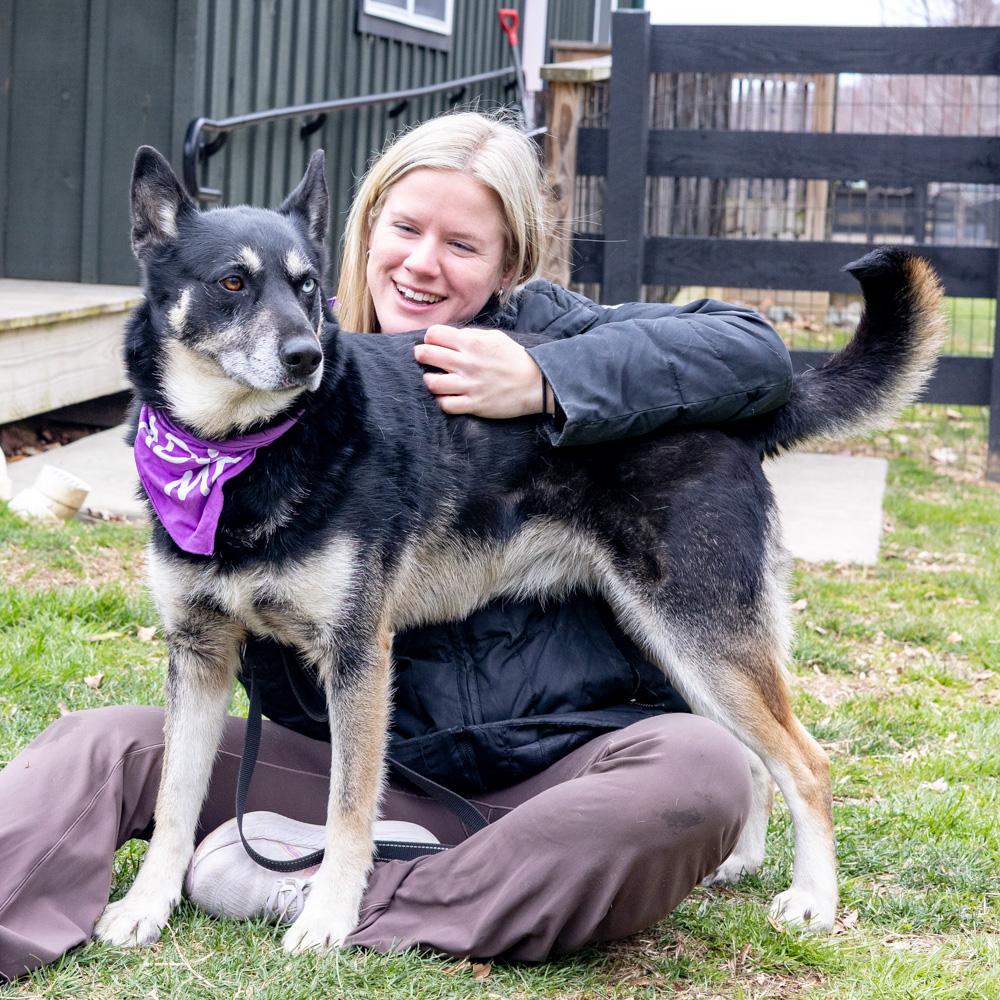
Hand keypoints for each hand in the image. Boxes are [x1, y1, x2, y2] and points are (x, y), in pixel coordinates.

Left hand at [414, 325, 547, 417]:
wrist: (535, 383)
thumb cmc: (514, 358)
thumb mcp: (494, 337)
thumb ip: (470, 335)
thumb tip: (448, 337)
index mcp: (472, 342)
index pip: (433, 334)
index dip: (431, 338)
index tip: (434, 343)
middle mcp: (467, 363)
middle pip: (426, 355)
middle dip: (422, 355)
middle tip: (426, 359)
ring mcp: (469, 385)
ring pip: (431, 382)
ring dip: (430, 380)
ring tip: (436, 379)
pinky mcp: (474, 404)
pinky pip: (445, 404)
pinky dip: (442, 400)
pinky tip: (447, 396)